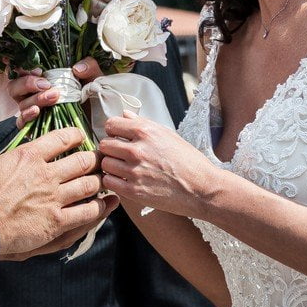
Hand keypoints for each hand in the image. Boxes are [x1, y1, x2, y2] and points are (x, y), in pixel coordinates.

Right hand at [0, 127, 118, 259]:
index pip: (62, 138)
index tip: (80, 136)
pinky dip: (101, 206)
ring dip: (100, 181)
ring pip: (90, 184)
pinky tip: (107, 203)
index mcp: (28, 156)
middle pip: (83, 160)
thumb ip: (4, 162)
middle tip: (99, 159)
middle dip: (95, 159)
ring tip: (104, 180)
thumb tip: (6, 160)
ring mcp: (54, 198)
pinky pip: (88, 212)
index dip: (76, 135)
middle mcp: (46, 174)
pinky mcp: (57, 222)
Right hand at [8, 57, 104, 126]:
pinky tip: (37, 111)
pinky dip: (26, 116)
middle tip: (46, 84)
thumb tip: (77, 68)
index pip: (21, 71)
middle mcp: (32, 94)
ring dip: (35, 98)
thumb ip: (89, 67)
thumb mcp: (93, 77)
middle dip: (27, 83)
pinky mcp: (35, 127)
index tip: (38, 69)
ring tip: (54, 97)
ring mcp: (33, 111)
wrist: (98, 119)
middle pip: (15, 87)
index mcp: (41, 78)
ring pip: (20, 103)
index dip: (24, 69)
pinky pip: (21, 122)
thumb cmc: (92, 96)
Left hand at [98, 111, 220, 218]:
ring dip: (111, 166)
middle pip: (104, 145)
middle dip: (111, 149)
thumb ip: (143, 123)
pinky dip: (113, 181)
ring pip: (104, 164)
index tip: (117, 137)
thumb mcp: (168, 134)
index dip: (112, 131)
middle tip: (120, 155)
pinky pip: (109, 182)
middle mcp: (137, 149)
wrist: (202, 188)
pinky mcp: (134, 191)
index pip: (110, 124)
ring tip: (123, 169)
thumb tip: (124, 114)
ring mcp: (134, 171)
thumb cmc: (189, 161)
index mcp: (145, 132)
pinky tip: (124, 180)